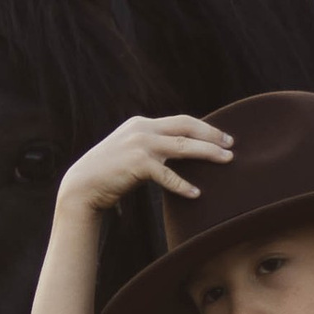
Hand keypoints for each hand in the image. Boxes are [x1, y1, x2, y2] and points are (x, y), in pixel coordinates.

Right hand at [59, 113, 232, 218]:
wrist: (82, 186)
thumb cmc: (108, 173)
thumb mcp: (129, 151)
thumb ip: (151, 147)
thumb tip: (177, 153)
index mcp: (141, 124)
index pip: (180, 120)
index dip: (204, 127)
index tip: (221, 137)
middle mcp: (141, 129)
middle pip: (186, 127)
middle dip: (212, 134)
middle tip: (231, 144)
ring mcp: (139, 145)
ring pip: (183, 146)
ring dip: (208, 153)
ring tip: (227, 160)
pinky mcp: (137, 164)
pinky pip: (168, 175)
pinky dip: (183, 185)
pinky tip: (196, 193)